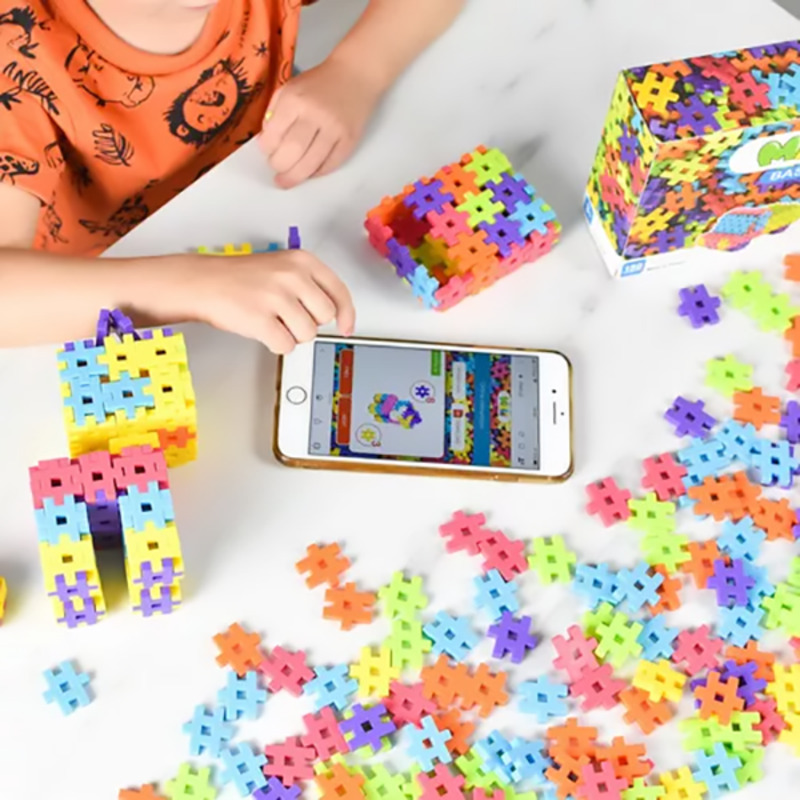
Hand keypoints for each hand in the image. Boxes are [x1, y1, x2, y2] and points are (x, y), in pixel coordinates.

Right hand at [189, 249, 354, 352]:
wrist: (204, 282)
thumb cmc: (242, 278)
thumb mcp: (283, 266)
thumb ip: (310, 285)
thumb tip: (336, 312)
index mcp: (302, 261)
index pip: (339, 292)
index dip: (346, 314)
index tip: (346, 327)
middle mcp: (292, 276)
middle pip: (325, 317)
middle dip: (309, 322)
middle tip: (288, 316)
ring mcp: (276, 298)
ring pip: (307, 334)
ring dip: (291, 334)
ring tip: (272, 320)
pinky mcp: (261, 320)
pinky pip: (286, 346)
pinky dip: (276, 344)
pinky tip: (263, 330)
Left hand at [259, 57, 381, 188]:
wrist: (355, 75)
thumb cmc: (319, 83)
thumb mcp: (290, 88)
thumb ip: (275, 112)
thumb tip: (267, 142)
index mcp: (295, 100)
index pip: (274, 134)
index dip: (267, 149)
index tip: (267, 152)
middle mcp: (315, 115)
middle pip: (292, 152)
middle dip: (280, 166)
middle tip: (277, 169)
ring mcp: (334, 130)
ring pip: (311, 163)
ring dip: (296, 176)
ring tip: (288, 180)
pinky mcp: (349, 140)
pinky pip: (331, 164)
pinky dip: (317, 173)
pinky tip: (309, 172)